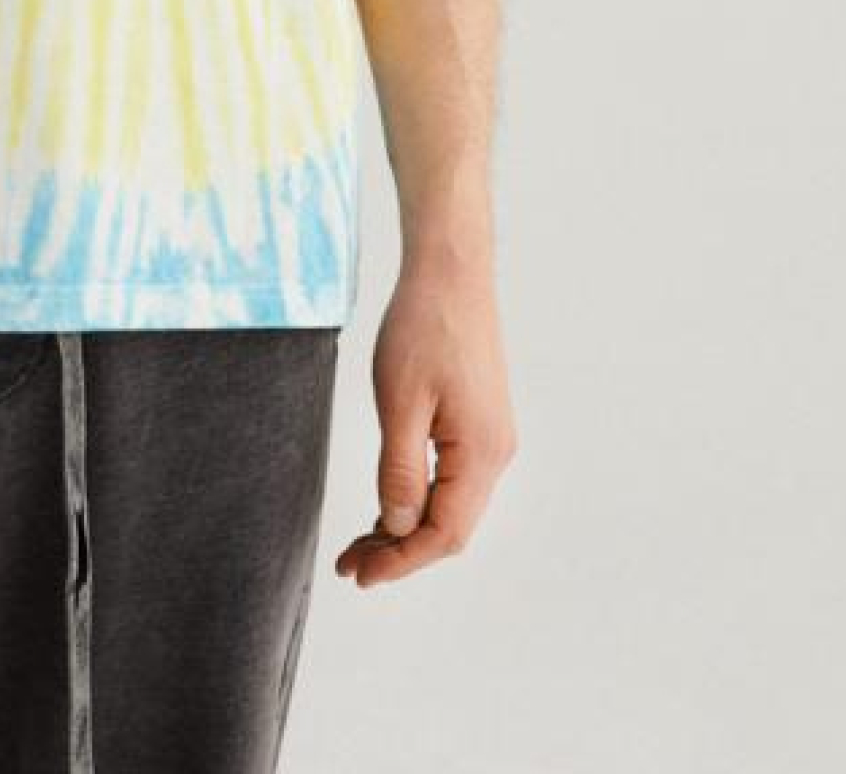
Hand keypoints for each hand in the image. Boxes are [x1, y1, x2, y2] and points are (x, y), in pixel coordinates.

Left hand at [333, 244, 516, 588]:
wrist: (450, 271)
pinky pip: (450, 479)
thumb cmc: (422, 328)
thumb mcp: (400, 403)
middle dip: (400, 552)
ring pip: (450, 505)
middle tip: (350, 566)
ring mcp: (490, 438)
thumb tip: (400, 530)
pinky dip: (418, 499)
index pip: (445, 534)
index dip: (402, 561)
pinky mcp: (478, 423)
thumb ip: (401, 472)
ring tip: (360, 545)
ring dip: (407, 529)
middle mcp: (496, 454)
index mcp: (482, 454)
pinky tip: (387, 508)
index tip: (360, 574)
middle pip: (450, 528)